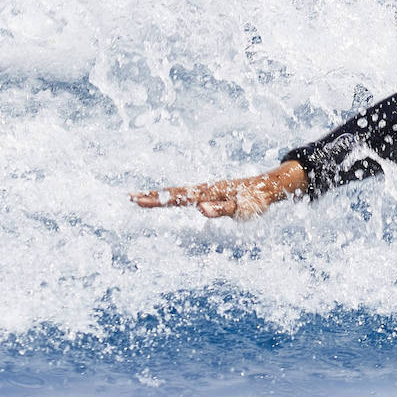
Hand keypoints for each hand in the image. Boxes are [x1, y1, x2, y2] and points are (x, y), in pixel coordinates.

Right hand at [130, 161, 307, 218]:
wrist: (268, 187)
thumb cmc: (256, 200)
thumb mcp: (242, 208)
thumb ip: (222, 208)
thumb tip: (200, 208)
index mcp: (208, 192)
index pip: (178, 197)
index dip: (158, 200)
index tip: (137, 200)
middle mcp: (205, 188)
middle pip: (173, 192)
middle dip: (151, 196)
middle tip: (128, 197)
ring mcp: (207, 190)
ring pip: (178, 192)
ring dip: (159, 195)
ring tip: (139, 197)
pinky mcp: (211, 193)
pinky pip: (186, 194)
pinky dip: (172, 196)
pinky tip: (165, 198)